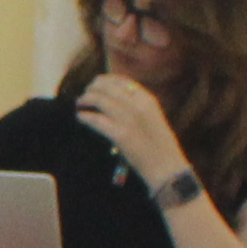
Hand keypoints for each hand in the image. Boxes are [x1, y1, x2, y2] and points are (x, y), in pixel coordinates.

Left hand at [75, 69, 191, 189]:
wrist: (167, 167)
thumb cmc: (159, 146)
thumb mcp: (153, 118)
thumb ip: (137, 107)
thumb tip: (114, 100)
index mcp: (148, 100)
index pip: (122, 81)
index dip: (105, 80)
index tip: (96, 83)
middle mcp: (138, 105)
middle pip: (108, 88)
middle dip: (93, 88)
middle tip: (85, 94)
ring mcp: (129, 119)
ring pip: (99, 100)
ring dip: (85, 100)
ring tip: (79, 104)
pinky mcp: (120, 135)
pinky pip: (96, 120)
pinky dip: (85, 117)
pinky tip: (80, 117)